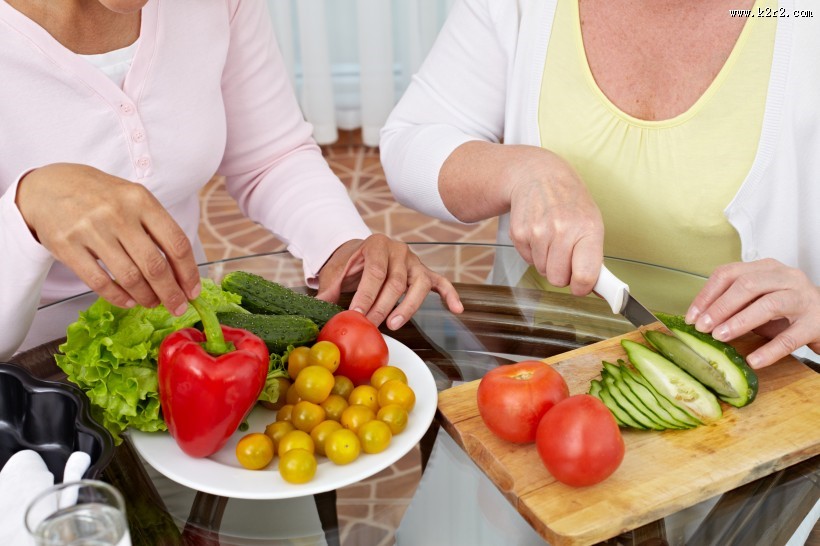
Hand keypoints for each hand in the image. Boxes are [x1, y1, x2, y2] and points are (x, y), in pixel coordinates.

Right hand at [15, 163, 200, 313]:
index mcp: (141, 200)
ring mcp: (91, 230)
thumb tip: (183, 271)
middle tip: (177, 307)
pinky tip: (129, 301)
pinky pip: (99, 281)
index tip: (192, 291)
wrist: (49, 186)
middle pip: (155, 265)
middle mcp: (118, 214)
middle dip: (171, 293)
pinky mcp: (67, 246)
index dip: (188, 273)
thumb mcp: (134, 199)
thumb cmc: (102, 197)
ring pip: (129, 277)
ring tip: (152, 303)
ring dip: (146, 297)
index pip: (176, 243)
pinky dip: (118, 297)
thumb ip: (157, 228)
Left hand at [315, 234, 462, 328]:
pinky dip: (450, 295)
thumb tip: (320, 307)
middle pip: (396, 281)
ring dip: (408, 307)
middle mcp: (399, 250)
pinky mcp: (425, 272)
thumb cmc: (351, 263)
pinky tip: (456, 309)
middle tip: (371, 325)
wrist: (364, 251)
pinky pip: (442, 283)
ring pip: (419, 284)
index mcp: (377, 245)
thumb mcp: (336, 270)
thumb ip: (328, 288)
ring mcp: (415, 262)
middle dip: (383, 306)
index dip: (366, 294)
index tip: (356, 313)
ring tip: (394, 324)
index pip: (375, 272)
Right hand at [506, 148, 603, 295]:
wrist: (539, 175)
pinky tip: (538, 232)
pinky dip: (533, 252)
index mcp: (588, 230)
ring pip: (542, 270)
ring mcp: (538, 231)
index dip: (582, 287)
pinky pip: (527, 259)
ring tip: (551, 238)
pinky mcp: (519, 232)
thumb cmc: (570, 203)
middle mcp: (562, 230)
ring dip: (547, 261)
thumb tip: (599, 290)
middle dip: (561, 274)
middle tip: (565, 256)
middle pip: (558, 279)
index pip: (585, 275)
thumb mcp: (591, 223)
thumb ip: (594, 257)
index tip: (581, 286)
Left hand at [686, 259, 819, 368]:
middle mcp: (786, 277)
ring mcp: (803, 298)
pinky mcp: (816, 323)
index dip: (707, 295)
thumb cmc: (786, 310)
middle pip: (747, 285)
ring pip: (768, 305)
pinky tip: (753, 360)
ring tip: (720, 337)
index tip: (691, 316)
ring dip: (739, 322)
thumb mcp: (757, 301)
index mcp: (766, 268)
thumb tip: (698, 319)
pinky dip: (769, 350)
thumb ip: (733, 304)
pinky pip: (790, 337)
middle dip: (720, 307)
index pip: (729, 273)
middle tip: (702, 328)